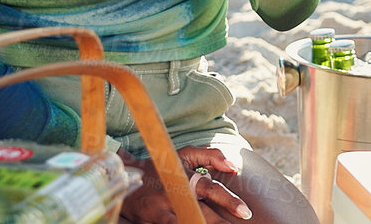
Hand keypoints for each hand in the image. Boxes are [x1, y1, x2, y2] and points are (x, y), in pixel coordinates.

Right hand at [119, 145, 251, 222]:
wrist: (124, 176)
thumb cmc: (162, 166)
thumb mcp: (185, 154)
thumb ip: (212, 155)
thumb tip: (234, 167)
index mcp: (187, 178)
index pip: (212, 190)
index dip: (230, 201)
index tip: (245, 212)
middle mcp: (175, 194)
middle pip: (203, 213)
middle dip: (221, 223)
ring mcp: (161, 210)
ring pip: (188, 221)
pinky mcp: (150, 220)